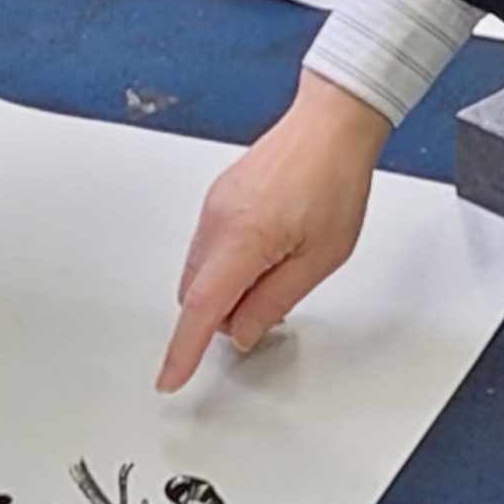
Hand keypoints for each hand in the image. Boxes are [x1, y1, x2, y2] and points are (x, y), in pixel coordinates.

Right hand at [157, 77, 387, 391]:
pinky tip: (269, 255)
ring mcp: (215, 207)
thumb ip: (273, 301)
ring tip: (282, 272)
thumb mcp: (319, 258)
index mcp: (241, 240)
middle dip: (219, 318)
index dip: (182, 351)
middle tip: (267, 315)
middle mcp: (217, 222)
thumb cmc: (333, 180)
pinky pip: (210, 248)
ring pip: (202, 271)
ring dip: (227, 291)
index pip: (200, 310)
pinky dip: (228, 266)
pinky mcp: (220, 198)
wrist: (331, 124)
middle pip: (196, 294)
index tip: (169, 379)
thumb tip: (241, 333)